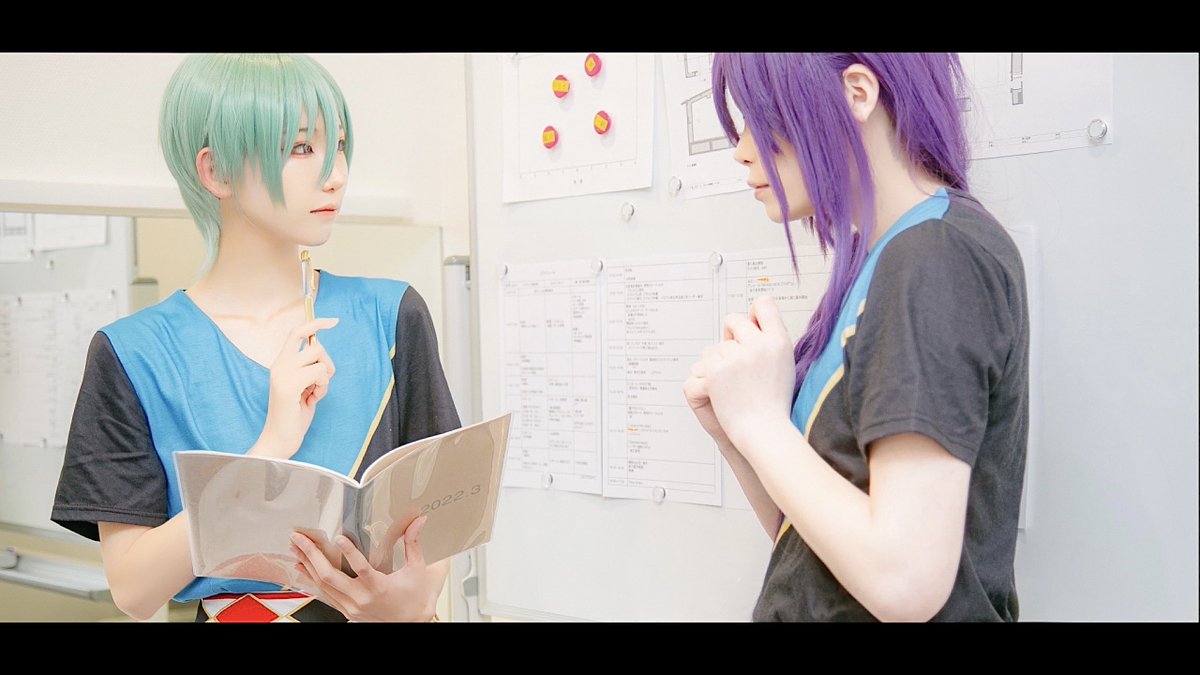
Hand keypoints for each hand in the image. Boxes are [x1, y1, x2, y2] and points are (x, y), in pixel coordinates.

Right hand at [254, 317, 338, 459]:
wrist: (279, 439)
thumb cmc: (294, 416)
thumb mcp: (304, 386)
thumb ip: (309, 368)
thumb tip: (320, 349)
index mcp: (281, 363)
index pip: (296, 333)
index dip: (315, 323)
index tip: (334, 321)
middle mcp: (279, 365)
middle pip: (316, 346)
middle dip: (327, 364)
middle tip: (320, 384)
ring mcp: (282, 374)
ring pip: (320, 359)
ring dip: (325, 378)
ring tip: (313, 394)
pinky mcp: (288, 385)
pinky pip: (320, 373)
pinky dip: (323, 388)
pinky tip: (311, 400)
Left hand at [290, 516, 443, 622]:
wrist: (413, 622)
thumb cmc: (416, 597)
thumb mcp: (418, 569)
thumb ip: (413, 543)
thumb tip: (417, 522)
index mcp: (381, 588)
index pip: (362, 569)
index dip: (349, 553)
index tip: (339, 538)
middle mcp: (362, 599)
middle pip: (330, 577)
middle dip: (312, 555)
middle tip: (300, 538)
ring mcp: (352, 606)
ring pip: (323, 586)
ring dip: (308, 565)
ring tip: (296, 548)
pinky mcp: (348, 611)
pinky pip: (325, 594)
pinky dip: (312, 579)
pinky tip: (303, 567)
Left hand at [690, 296, 795, 451]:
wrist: (764, 431)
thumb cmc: (774, 402)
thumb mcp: (783, 364)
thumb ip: (768, 340)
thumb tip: (751, 316)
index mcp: (779, 341)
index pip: (764, 304)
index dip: (755, 312)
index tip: (752, 322)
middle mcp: (758, 345)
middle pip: (734, 320)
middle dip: (731, 335)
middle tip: (737, 362)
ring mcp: (736, 356)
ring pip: (716, 345)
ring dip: (719, 360)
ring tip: (734, 385)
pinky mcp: (716, 370)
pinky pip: (704, 362)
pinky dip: (707, 376)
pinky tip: (721, 392)